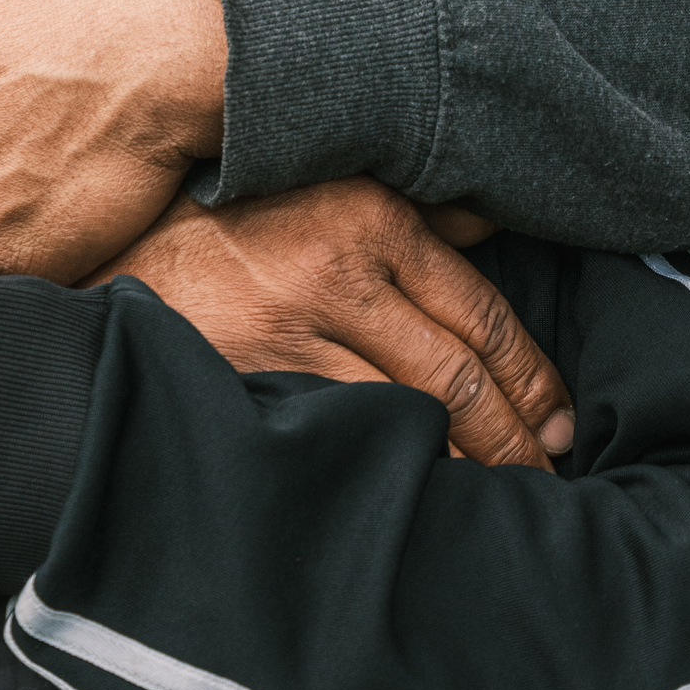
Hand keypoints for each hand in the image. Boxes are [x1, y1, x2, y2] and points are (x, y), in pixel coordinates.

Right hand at [90, 179, 573, 469]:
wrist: (127, 255)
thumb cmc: (246, 222)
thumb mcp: (336, 190)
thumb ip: (420, 212)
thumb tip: (498, 224)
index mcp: (373, 217)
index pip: (481, 315)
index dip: (534, 378)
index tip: (562, 422)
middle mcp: (340, 272)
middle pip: (459, 379)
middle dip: (515, 440)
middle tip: (548, 475)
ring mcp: (294, 333)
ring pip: (410, 422)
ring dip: (463, 470)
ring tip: (502, 499)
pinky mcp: (257, 380)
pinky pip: (348, 440)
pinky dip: (392, 473)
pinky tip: (418, 498)